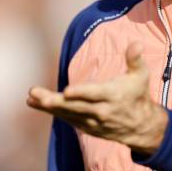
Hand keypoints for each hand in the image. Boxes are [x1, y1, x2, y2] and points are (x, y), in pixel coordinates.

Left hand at [27, 42, 167, 155]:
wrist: (140, 126)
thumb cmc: (137, 94)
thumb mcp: (140, 75)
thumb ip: (135, 59)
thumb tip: (136, 43)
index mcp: (113, 95)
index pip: (95, 94)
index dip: (81, 93)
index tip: (67, 91)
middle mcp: (101, 111)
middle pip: (76, 106)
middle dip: (56, 101)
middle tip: (37, 95)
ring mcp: (93, 121)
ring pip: (68, 114)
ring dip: (48, 106)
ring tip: (31, 97)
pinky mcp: (87, 127)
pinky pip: (67, 119)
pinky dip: (52, 112)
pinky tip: (36, 103)